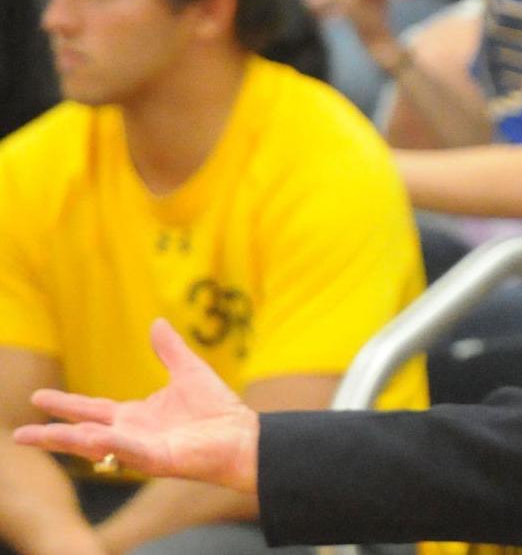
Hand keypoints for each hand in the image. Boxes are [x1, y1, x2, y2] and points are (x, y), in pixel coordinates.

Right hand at [11, 320, 259, 493]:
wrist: (241, 434)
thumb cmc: (217, 409)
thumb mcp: (187, 371)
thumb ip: (169, 350)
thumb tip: (156, 322)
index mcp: (135, 416)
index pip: (92, 410)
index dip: (66, 404)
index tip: (37, 397)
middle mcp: (131, 434)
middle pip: (82, 433)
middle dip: (51, 433)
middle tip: (19, 433)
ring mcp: (141, 449)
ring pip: (96, 446)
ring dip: (69, 441)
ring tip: (37, 435)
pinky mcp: (156, 459)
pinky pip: (128, 451)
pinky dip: (111, 444)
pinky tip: (93, 438)